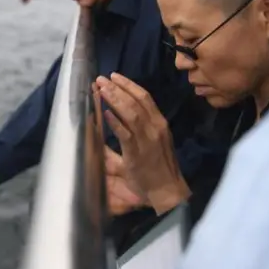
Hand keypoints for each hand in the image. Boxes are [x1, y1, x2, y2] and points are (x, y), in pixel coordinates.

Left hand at [96, 73, 189, 213]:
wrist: (168, 191)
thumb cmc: (156, 170)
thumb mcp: (146, 145)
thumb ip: (129, 132)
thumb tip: (105, 119)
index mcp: (159, 123)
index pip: (145, 97)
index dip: (128, 85)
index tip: (114, 76)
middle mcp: (155, 128)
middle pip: (137, 101)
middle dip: (118, 88)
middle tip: (101, 79)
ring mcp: (148, 140)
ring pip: (132, 113)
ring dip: (115, 99)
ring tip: (101, 89)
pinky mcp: (138, 154)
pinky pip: (126, 134)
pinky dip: (115, 122)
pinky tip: (105, 113)